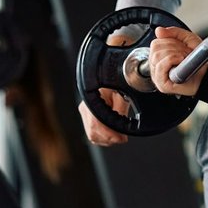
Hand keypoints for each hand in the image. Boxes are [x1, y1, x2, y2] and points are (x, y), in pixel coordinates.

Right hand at [80, 28, 134, 146]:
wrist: (111, 69)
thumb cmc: (117, 78)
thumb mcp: (122, 94)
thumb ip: (120, 111)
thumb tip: (121, 130)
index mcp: (92, 101)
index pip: (96, 125)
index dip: (109, 136)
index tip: (121, 138)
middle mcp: (86, 107)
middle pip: (93, 133)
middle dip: (109, 139)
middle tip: (122, 138)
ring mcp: (86, 111)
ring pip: (92, 135)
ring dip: (107, 138)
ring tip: (120, 136)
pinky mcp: (89, 114)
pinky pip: (93, 131)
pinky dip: (104, 135)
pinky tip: (113, 132)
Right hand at [149, 26, 205, 95]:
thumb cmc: (199, 61)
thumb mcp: (188, 40)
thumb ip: (174, 32)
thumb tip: (159, 30)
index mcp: (159, 56)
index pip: (155, 42)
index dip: (170, 41)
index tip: (182, 47)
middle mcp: (156, 67)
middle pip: (155, 48)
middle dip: (174, 47)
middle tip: (185, 54)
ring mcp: (157, 76)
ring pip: (157, 55)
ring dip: (175, 53)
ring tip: (184, 59)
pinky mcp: (162, 84)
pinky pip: (160, 66)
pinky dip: (172, 59)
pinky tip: (180, 62)